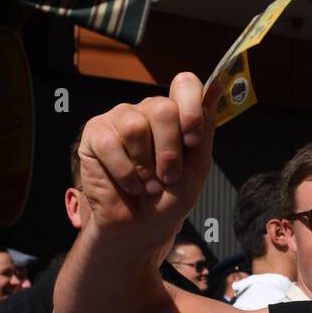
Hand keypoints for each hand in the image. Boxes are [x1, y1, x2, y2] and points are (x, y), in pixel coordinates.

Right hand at [75, 72, 219, 252]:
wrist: (141, 228)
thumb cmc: (169, 198)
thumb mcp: (197, 167)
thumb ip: (205, 128)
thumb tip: (216, 87)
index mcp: (175, 114)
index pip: (184, 84)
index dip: (190, 110)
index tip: (192, 141)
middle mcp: (146, 110)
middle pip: (162, 108)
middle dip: (169, 152)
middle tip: (168, 177)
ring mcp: (119, 119)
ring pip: (135, 126)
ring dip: (146, 166)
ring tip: (147, 184)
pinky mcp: (95, 134)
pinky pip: (111, 144)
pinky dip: (125, 173)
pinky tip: (129, 184)